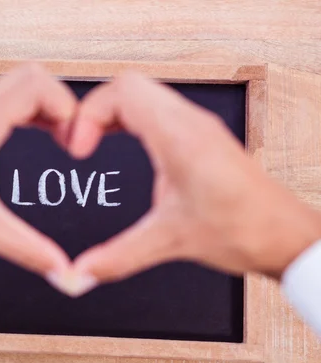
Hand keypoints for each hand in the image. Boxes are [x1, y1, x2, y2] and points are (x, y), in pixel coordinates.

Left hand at [0, 64, 76, 281]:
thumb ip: (27, 249)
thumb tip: (61, 268)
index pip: (35, 85)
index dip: (66, 108)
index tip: (73, 144)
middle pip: (30, 77)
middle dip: (60, 103)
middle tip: (69, 138)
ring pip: (15, 87)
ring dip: (43, 107)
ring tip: (58, 138)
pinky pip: (1, 104)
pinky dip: (25, 113)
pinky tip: (32, 137)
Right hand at [68, 71, 320, 287]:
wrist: (286, 236)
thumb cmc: (244, 230)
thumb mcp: (168, 242)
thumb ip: (117, 258)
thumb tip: (81, 273)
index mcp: (180, 138)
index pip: (122, 92)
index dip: (88, 115)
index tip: (79, 149)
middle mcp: (191, 123)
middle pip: (129, 85)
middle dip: (95, 111)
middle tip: (82, 143)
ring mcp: (199, 125)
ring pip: (145, 93)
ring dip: (115, 112)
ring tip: (95, 140)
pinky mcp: (203, 135)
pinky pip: (159, 108)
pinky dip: (133, 118)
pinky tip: (126, 142)